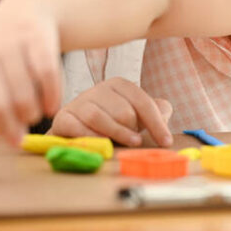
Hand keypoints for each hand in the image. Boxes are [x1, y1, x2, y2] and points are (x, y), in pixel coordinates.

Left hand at [0, 0, 61, 144]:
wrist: (26, 9)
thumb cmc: (0, 58)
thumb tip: (15, 140)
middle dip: (9, 127)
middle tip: (18, 135)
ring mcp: (8, 45)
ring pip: (24, 97)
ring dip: (33, 114)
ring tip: (34, 112)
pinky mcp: (34, 38)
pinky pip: (46, 77)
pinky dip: (52, 97)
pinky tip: (51, 104)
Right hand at [49, 77, 172, 146]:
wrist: (76, 130)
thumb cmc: (112, 122)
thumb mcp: (136, 115)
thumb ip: (156, 111)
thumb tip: (164, 111)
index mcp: (118, 85)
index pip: (141, 101)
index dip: (156, 123)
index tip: (166, 142)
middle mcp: (97, 89)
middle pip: (122, 110)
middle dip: (132, 129)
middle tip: (135, 141)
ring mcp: (79, 103)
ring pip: (98, 117)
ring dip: (116, 134)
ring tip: (127, 145)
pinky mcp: (64, 118)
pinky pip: (77, 127)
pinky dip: (91, 138)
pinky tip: (101, 145)